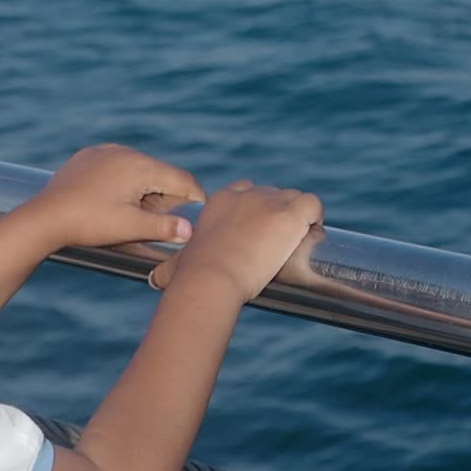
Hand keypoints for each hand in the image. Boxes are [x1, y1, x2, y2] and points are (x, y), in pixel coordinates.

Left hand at [24, 144, 205, 248]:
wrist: (45, 216)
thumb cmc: (89, 222)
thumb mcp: (130, 228)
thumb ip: (164, 227)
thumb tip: (191, 229)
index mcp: (141, 166)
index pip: (184, 180)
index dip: (194, 202)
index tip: (190, 222)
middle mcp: (126, 152)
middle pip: (162, 174)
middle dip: (165, 199)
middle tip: (150, 224)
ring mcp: (106, 151)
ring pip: (140, 170)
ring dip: (143, 192)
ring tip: (127, 215)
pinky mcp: (89, 156)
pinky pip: (117, 166)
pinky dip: (122, 183)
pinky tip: (109, 203)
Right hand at [150, 180, 323, 301]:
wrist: (211, 276)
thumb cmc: (193, 274)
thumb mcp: (177, 264)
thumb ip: (167, 269)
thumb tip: (154, 281)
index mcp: (221, 201)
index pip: (246, 190)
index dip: (256, 208)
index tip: (259, 229)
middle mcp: (246, 195)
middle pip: (273, 193)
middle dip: (279, 213)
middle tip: (280, 241)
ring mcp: (270, 202)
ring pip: (295, 197)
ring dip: (299, 216)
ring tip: (298, 241)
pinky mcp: (290, 214)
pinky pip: (314, 203)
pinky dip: (317, 217)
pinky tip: (313, 235)